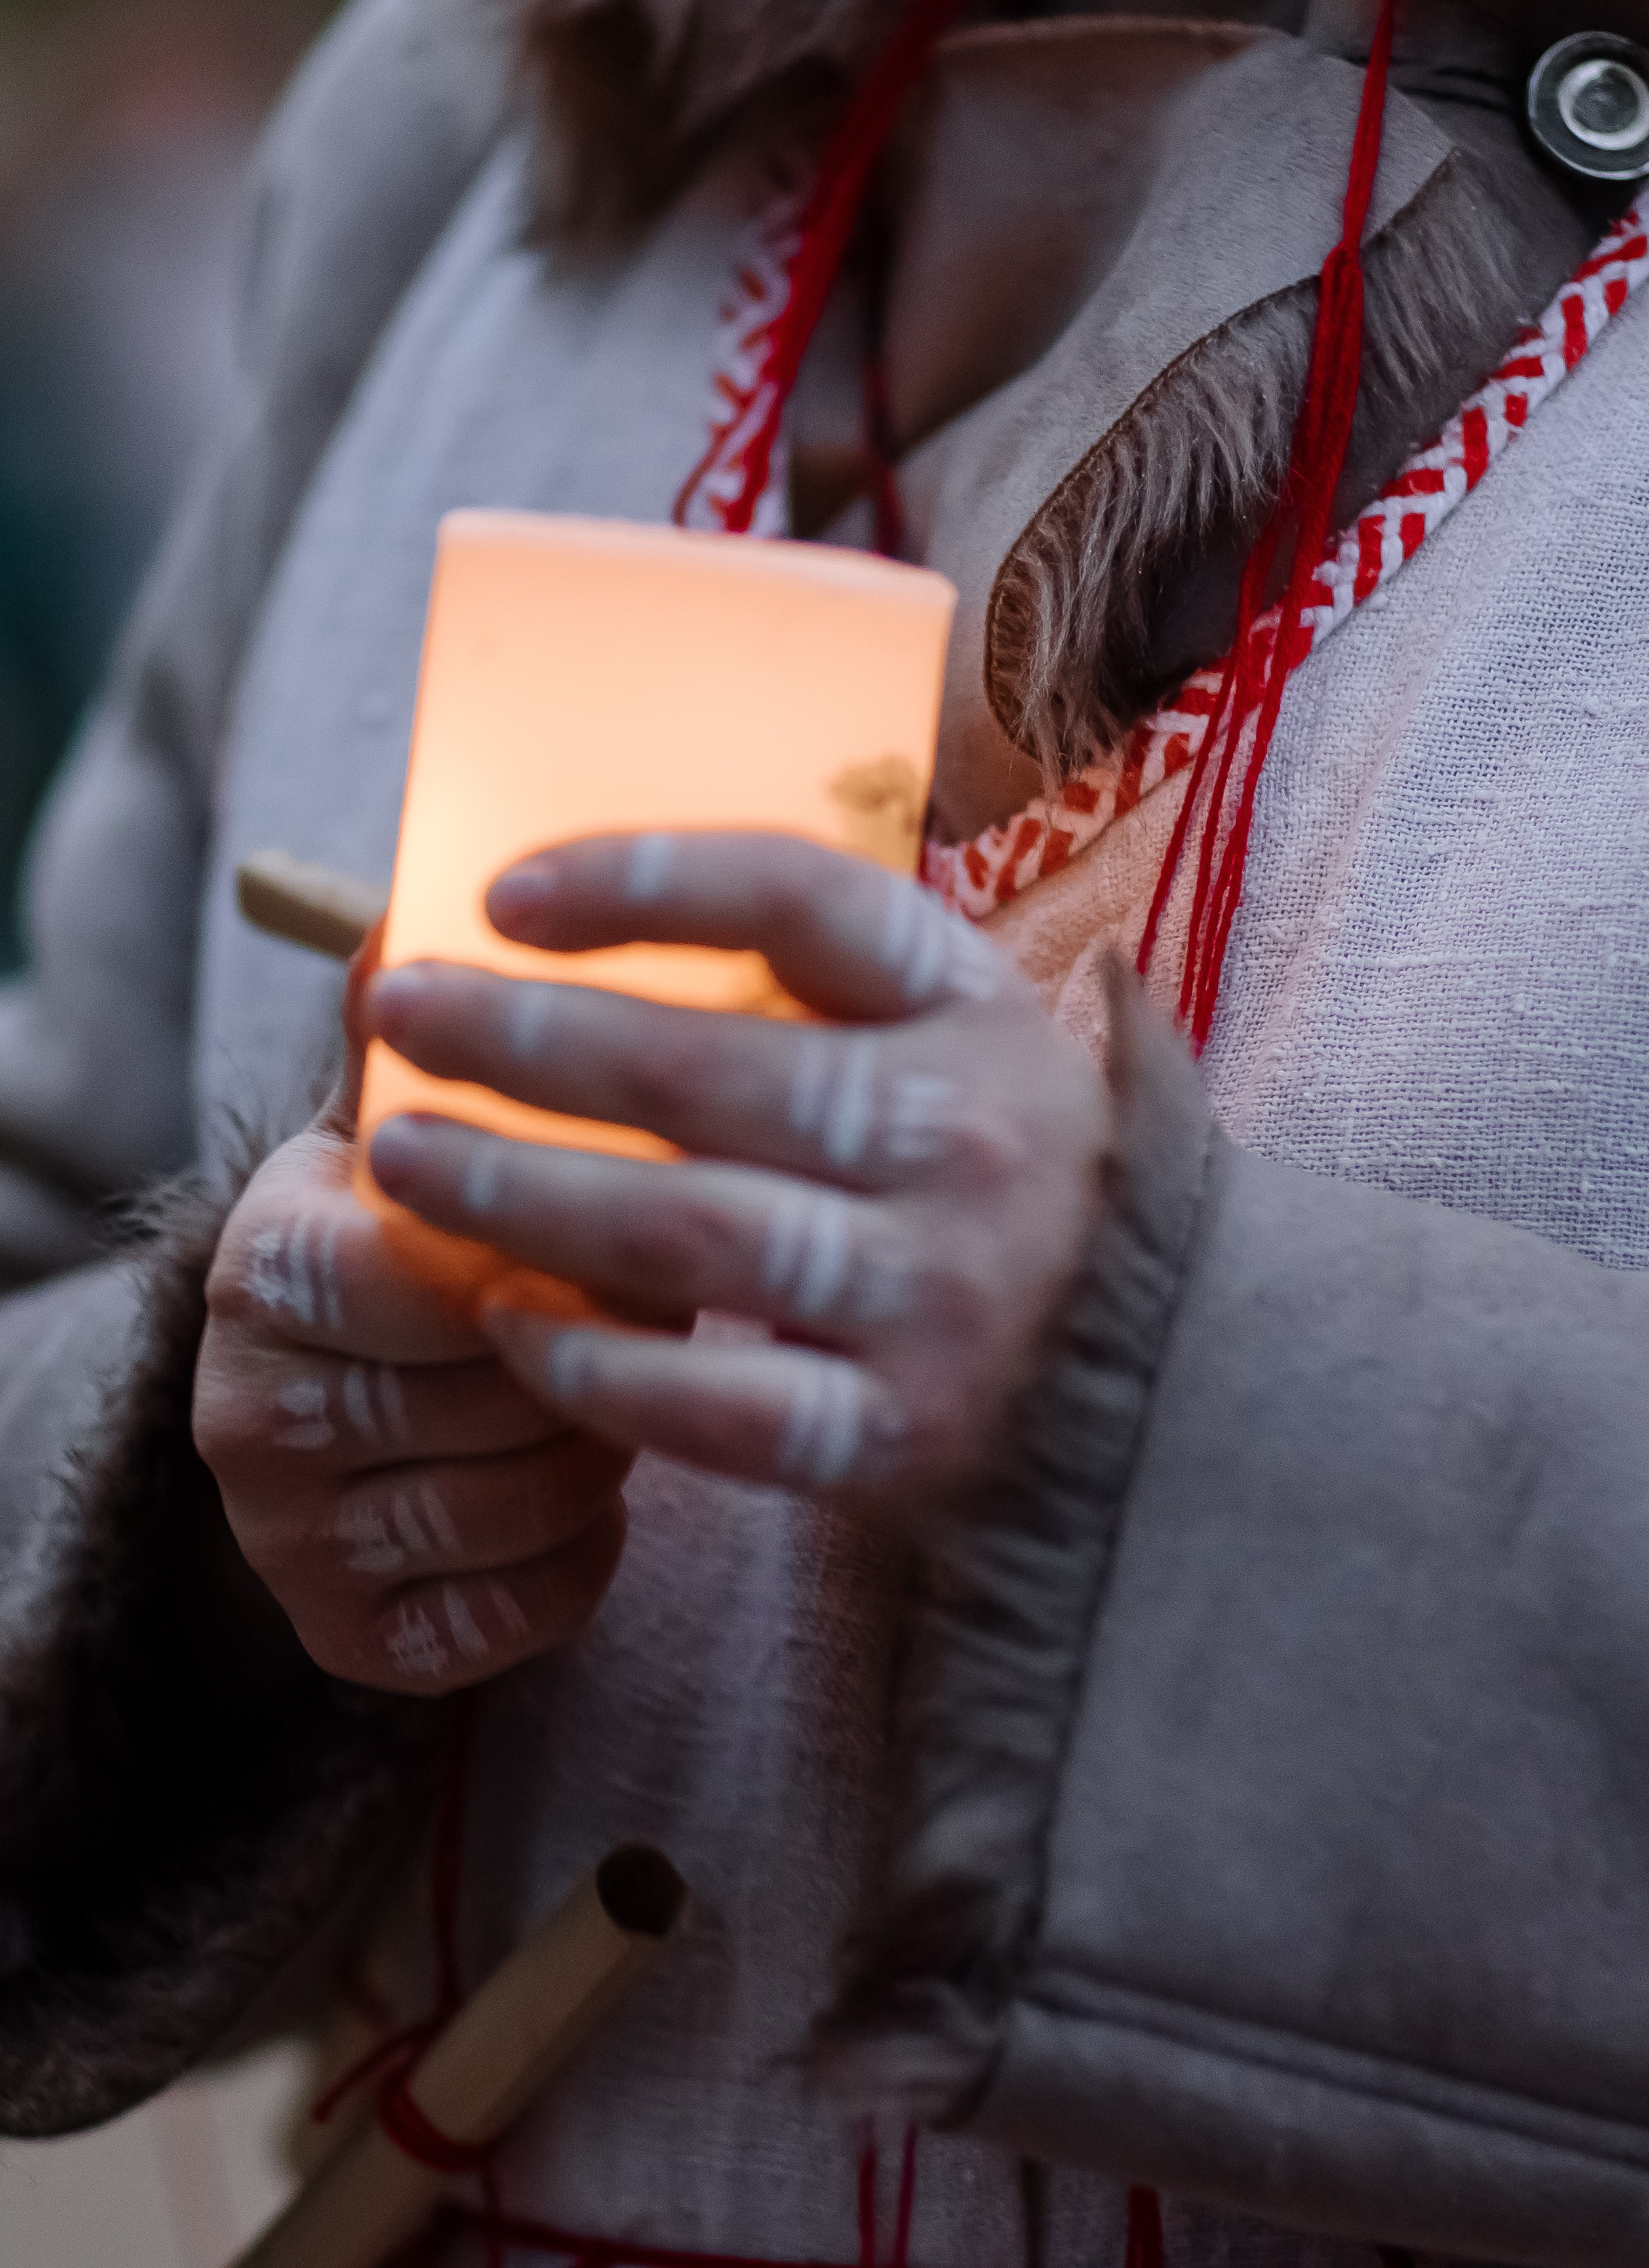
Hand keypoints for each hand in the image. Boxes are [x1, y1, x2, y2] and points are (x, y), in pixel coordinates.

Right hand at [194, 947, 629, 1695]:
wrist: (320, 1411)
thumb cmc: (404, 1245)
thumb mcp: (393, 1135)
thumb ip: (419, 1046)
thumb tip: (412, 920)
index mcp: (266, 1263)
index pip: (434, 1265)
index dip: (559, 1246)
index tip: (620, 1222)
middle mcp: (249, 1411)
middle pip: (501, 1388)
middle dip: (605, 1346)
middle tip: (655, 1305)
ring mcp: (292, 1540)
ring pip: (529, 1500)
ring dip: (608, 1444)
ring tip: (621, 1388)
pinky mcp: (352, 1640)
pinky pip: (523, 1615)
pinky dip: (583, 1556)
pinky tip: (590, 1496)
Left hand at [362, 832, 1107, 1504]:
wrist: (1180, 1373)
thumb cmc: (1021, 1175)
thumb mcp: (969, 1042)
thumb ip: (834, 993)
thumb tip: (595, 930)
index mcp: (973, 1009)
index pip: (800, 900)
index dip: (643, 879)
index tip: (504, 893)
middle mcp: (965, 1136)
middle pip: (707, 1066)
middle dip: (525, 1037)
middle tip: (401, 1013)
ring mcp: (939, 1292)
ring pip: (689, 1231)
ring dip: (522, 1188)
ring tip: (403, 1157)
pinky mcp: (905, 1433)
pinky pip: (721, 1403)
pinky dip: (597, 1364)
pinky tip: (507, 1317)